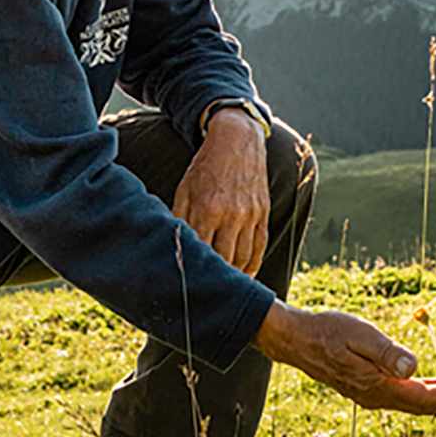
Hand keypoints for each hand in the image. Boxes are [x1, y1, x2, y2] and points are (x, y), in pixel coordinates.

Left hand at [173, 108, 268, 276]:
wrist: (238, 140)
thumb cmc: (205, 167)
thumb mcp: (185, 189)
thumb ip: (179, 218)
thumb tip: (172, 246)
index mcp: (207, 209)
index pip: (201, 253)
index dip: (195, 272)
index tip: (187, 287)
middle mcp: (232, 215)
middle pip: (224, 262)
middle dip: (216, 280)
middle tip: (205, 296)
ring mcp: (251, 215)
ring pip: (244, 259)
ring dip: (234, 277)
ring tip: (222, 289)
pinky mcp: (263, 213)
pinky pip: (259, 248)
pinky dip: (252, 266)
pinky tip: (243, 276)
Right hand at [254, 302, 435, 413]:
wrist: (294, 339)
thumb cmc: (325, 330)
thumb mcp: (359, 333)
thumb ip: (387, 352)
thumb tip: (415, 367)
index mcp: (378, 386)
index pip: (427, 399)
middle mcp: (376, 397)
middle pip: (424, 406)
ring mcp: (369, 395)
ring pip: (412, 404)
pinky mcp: (364, 387)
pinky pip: (400, 397)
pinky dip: (420, 392)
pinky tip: (426, 382)